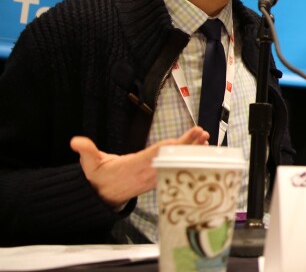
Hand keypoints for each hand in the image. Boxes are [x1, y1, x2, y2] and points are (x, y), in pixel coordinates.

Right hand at [70, 126, 209, 208]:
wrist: (102, 195)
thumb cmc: (98, 178)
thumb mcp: (89, 163)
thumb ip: (86, 151)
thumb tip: (76, 142)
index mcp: (134, 166)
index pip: (156, 154)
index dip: (171, 146)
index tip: (183, 139)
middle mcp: (147, 172)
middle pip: (171, 157)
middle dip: (187, 146)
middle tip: (202, 135)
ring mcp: (153, 176)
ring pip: (175, 162)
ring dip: (190, 151)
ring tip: (204, 140)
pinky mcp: (155, 177)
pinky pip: (174, 166)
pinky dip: (185, 158)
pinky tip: (196, 151)